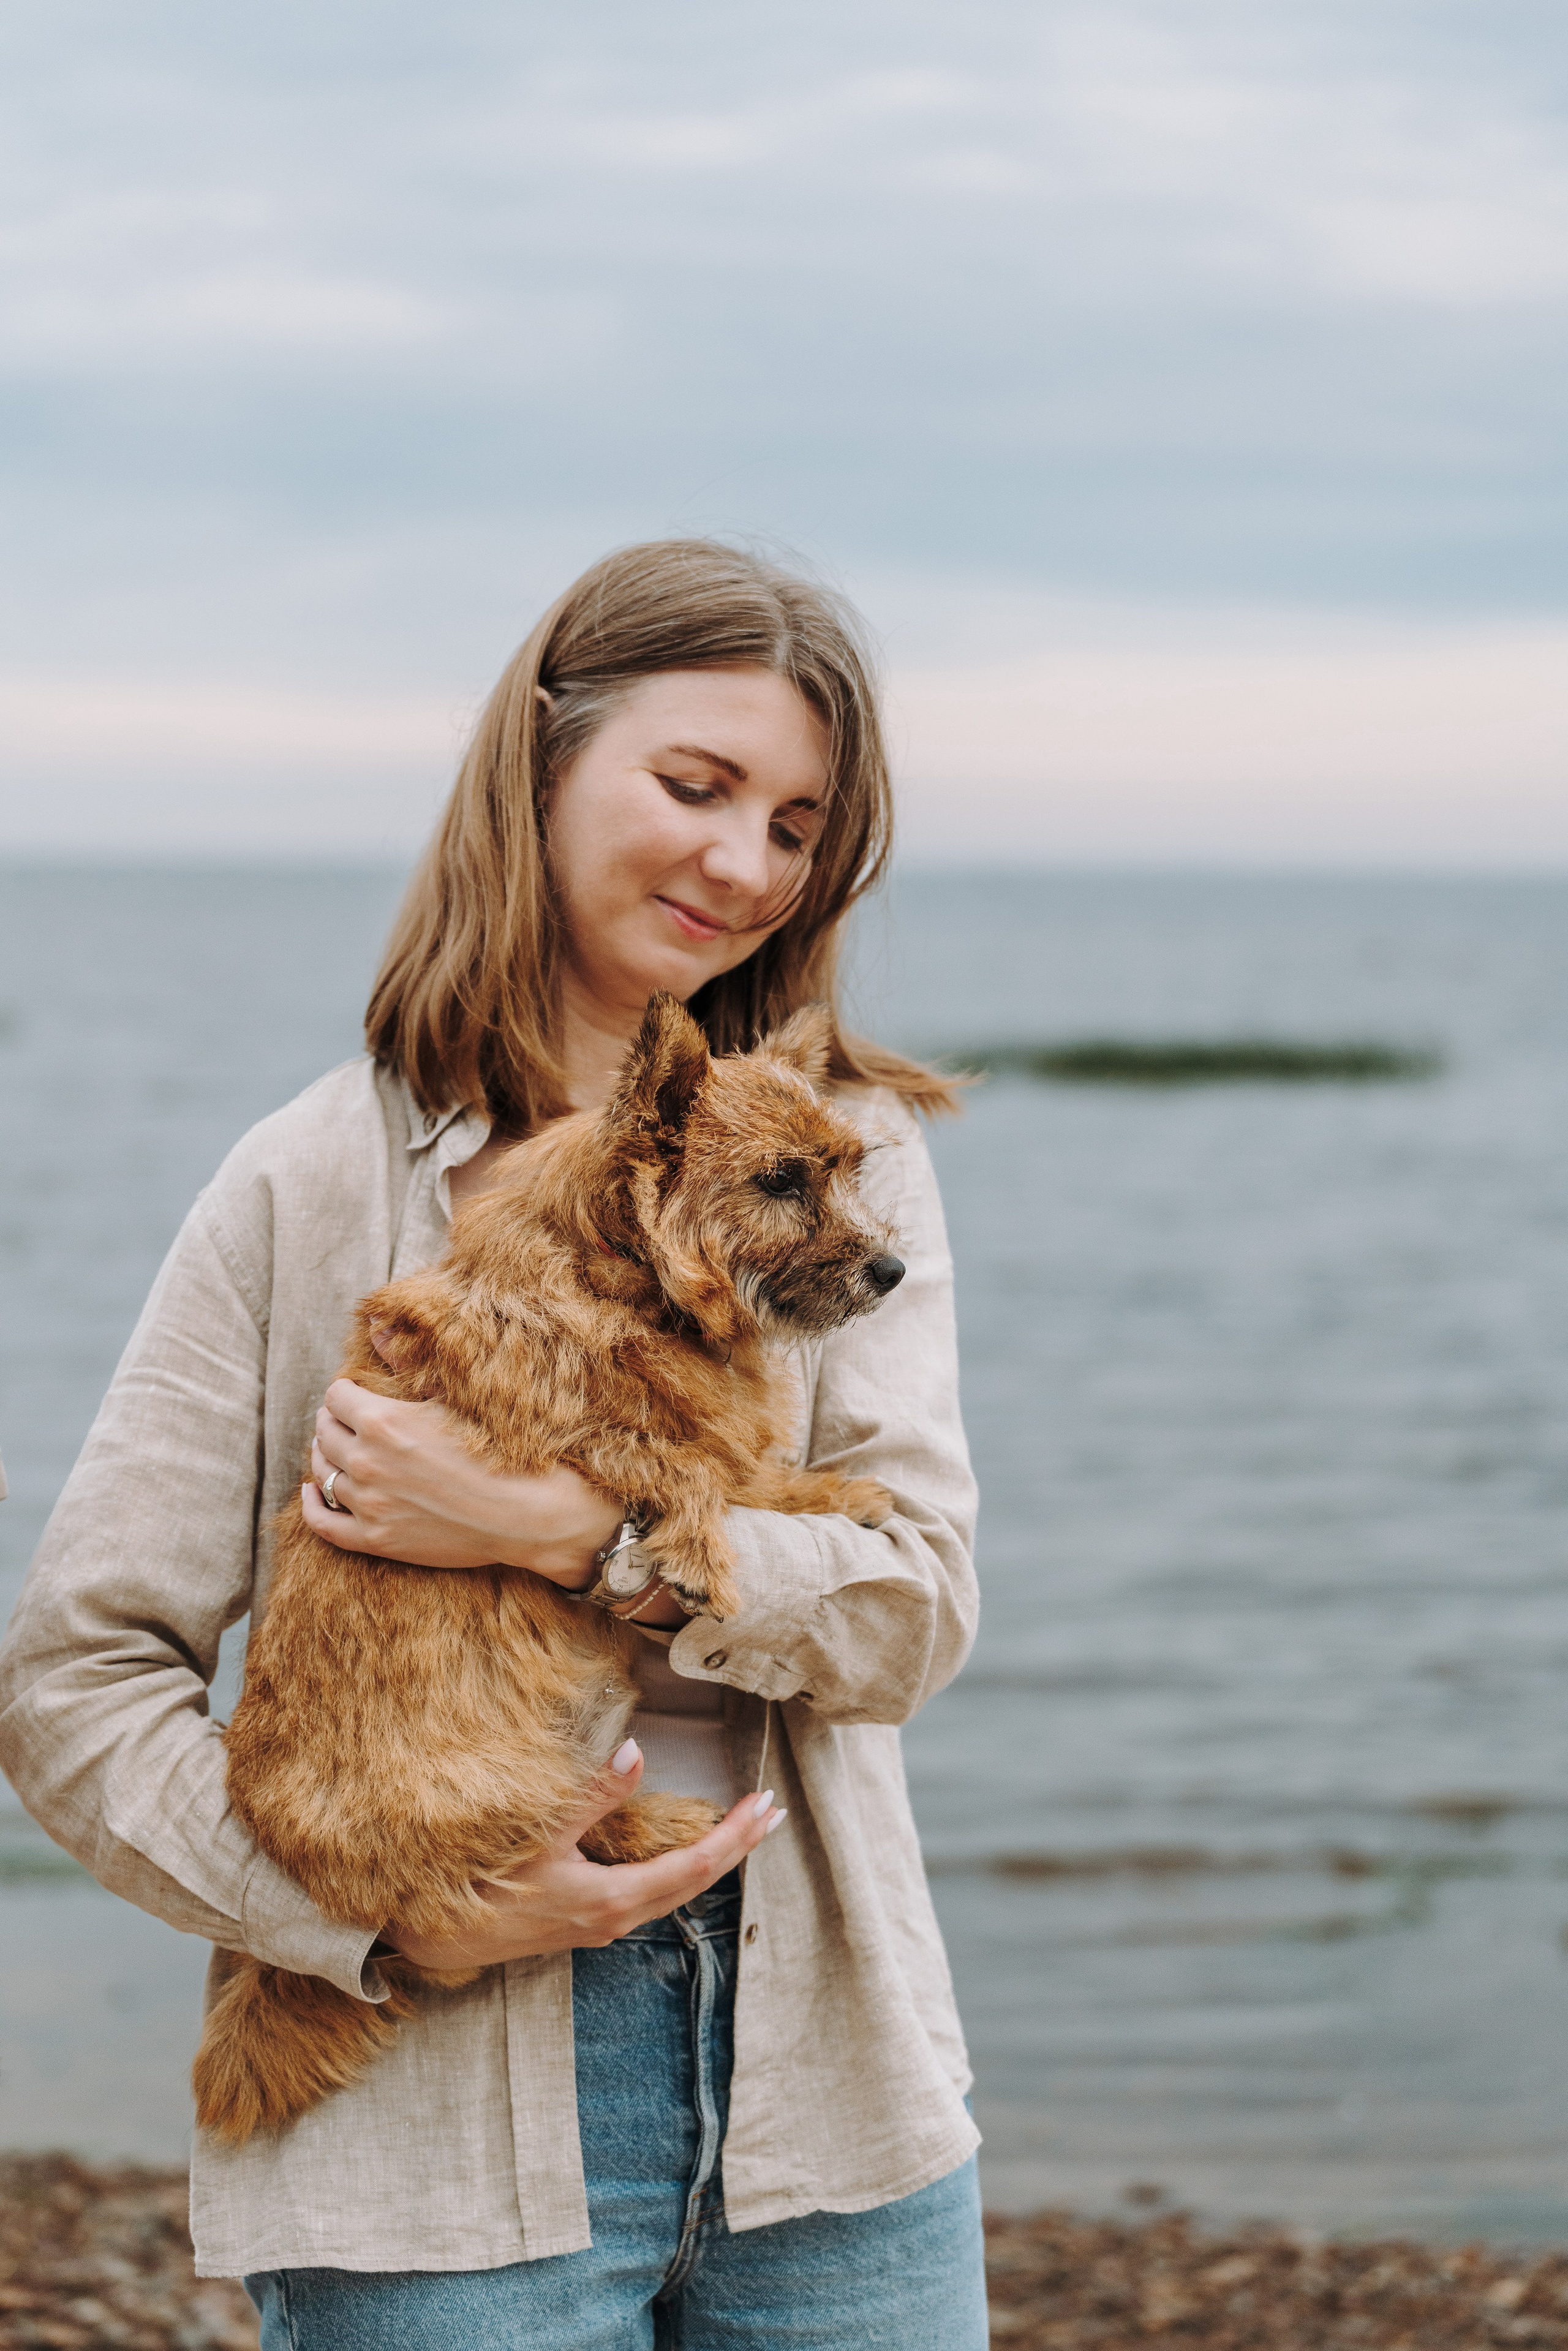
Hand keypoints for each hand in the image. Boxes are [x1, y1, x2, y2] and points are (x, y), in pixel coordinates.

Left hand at [301, 1377, 622, 1586]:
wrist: (521, 1512)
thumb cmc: (494, 1448)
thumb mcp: (450, 1398)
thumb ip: (405, 1365)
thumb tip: (375, 1329)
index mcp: (382, 1421)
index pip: (336, 1397)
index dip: (345, 1392)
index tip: (354, 1394)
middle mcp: (366, 1461)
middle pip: (324, 1432)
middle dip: (331, 1421)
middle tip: (344, 1420)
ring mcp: (368, 1503)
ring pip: (322, 1473)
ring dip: (325, 1457)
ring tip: (335, 1450)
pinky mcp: (375, 1538)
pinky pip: (323, 1523)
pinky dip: (311, 1505)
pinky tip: (311, 1491)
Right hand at [382, 1742, 785, 1965]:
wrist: (431, 1939)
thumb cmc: (480, 1885)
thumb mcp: (536, 1835)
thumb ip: (589, 1797)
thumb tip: (635, 1753)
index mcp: (613, 1899)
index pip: (695, 1866)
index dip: (735, 1835)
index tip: (767, 1806)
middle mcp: (615, 1919)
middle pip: (694, 1882)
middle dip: (736, 1846)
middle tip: (772, 1814)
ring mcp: (598, 1925)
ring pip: (671, 1891)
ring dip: (708, 1858)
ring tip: (738, 1829)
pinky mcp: (581, 1921)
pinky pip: (646, 1894)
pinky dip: (675, 1869)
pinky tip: (677, 1854)